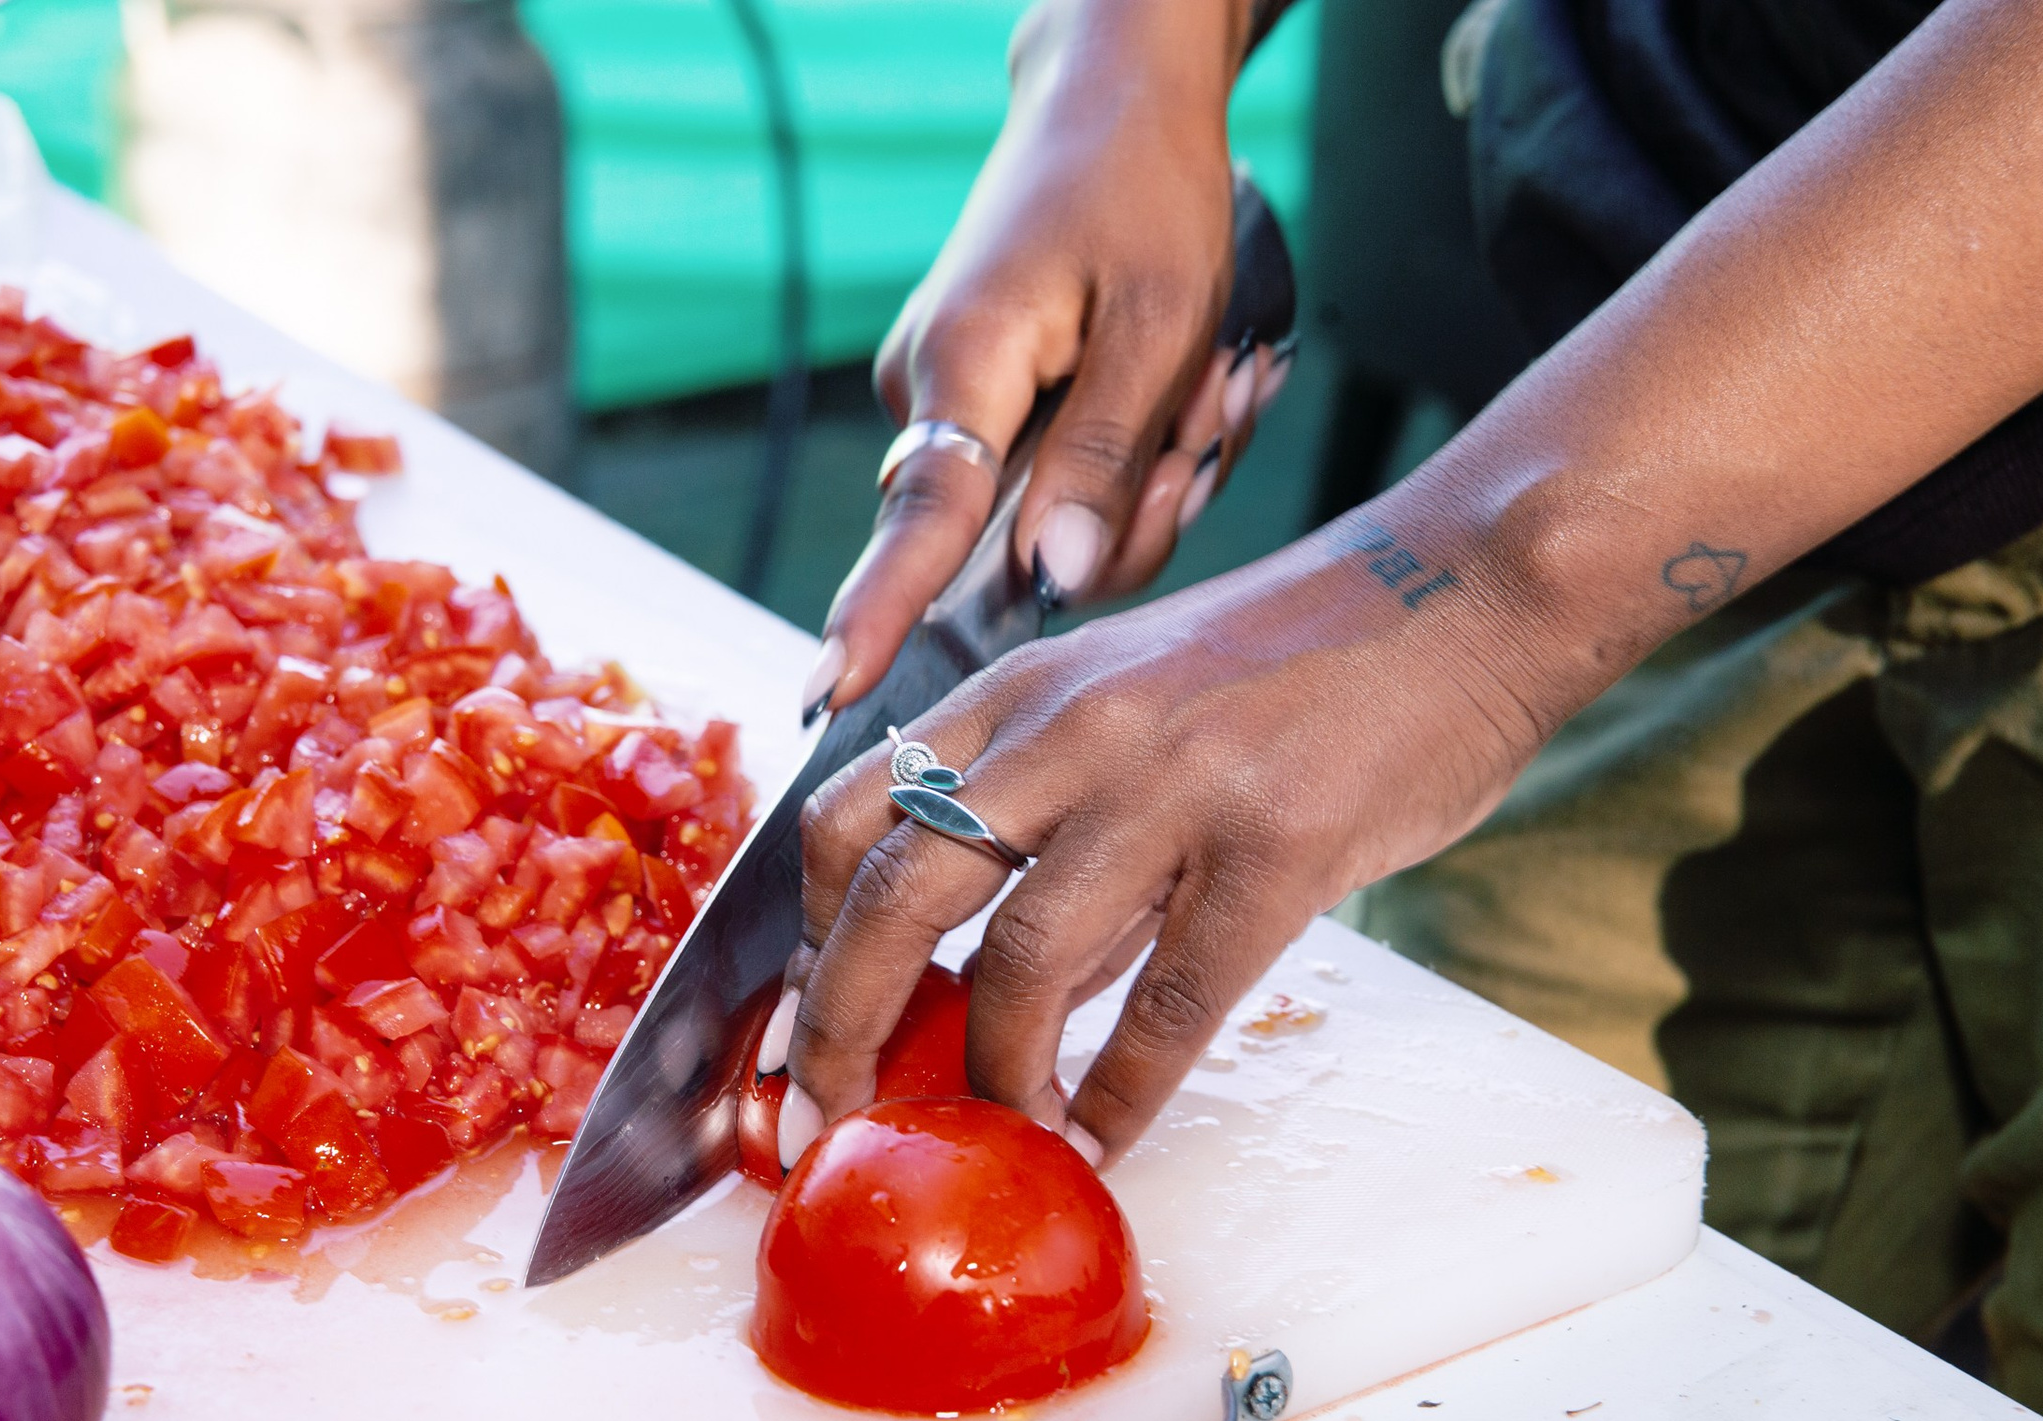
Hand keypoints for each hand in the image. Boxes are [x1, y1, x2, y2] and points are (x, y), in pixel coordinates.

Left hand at [777, 519, 1556, 1160]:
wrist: (1469, 587)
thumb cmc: (1303, 659)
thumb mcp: (1139, 705)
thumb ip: (1062, 833)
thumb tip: (1004, 991)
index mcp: (1023, 689)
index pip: (854, 814)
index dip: (808, 935)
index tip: (796, 1025)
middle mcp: (1070, 726)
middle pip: (899, 892)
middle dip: (843, 1025)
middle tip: (830, 1115)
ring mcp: (1171, 783)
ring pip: (1022, 958)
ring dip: (995, 1076)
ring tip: (999, 1137)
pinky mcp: (1275, 846)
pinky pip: (1168, 1005)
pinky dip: (1122, 1096)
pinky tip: (1106, 1142)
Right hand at [802, 0, 1291, 721]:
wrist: (1115, 103)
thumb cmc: (1143, 192)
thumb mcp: (1161, 323)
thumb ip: (1103, 460)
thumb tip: (1051, 582)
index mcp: (966, 364)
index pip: (915, 522)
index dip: (875, 616)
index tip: (824, 695)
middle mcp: (935, 396)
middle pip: (1029, 543)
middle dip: (1141, 505)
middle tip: (1218, 408)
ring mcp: (960, 407)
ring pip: (1066, 520)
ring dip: (1155, 472)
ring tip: (1208, 376)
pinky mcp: (995, 412)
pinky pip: (1071, 484)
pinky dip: (1140, 451)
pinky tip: (1184, 386)